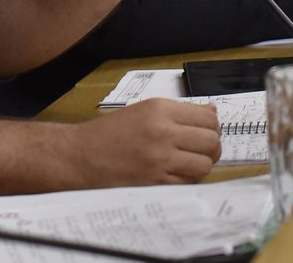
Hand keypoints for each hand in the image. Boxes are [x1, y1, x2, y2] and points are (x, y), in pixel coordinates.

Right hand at [72, 98, 221, 184]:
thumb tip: (212, 111)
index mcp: (159, 109)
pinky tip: (175, 173)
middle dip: (211, 147)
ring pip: (205, 164)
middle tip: (200, 150)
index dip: (212, 126)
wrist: (80, 156)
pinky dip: (187, 179)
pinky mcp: (156, 182)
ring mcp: (160, 159)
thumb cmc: (110, 132)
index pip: (208, 118)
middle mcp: (163, 132)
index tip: (205, 131)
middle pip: (211, 141)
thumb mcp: (143, 110)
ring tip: (188, 163)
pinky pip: (189, 182)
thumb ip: (179, 111)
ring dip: (201, 165)